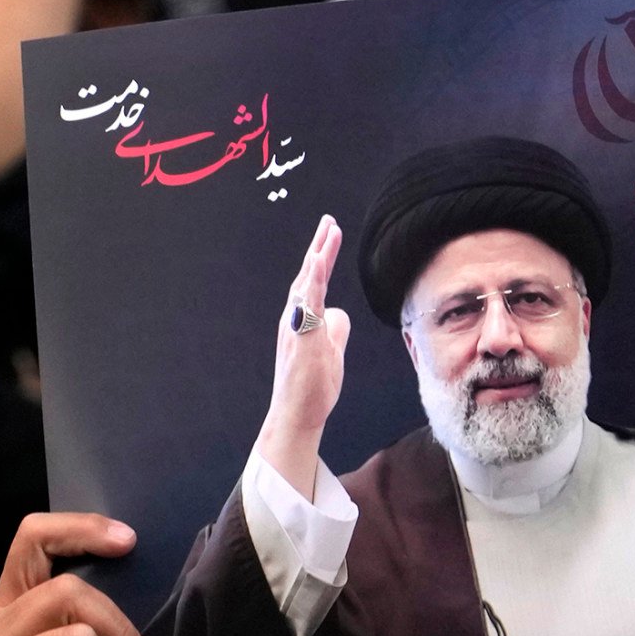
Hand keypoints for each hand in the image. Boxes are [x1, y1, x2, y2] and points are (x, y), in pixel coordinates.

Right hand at [259, 213, 350, 502]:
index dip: (322, 255)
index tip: (330, 231)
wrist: (298, 415)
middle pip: (308, 276)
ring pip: (306, 287)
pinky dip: (313, 287)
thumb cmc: (312, 386)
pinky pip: (307, 309)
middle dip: (319, 247)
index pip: (314, 281)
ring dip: (317, 260)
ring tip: (327, 234)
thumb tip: (339, 312)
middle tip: (329, 221)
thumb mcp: (331, 350)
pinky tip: (319, 269)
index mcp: (303, 319)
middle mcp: (295, 319)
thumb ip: (335, 328)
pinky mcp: (302, 342)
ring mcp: (297, 330)